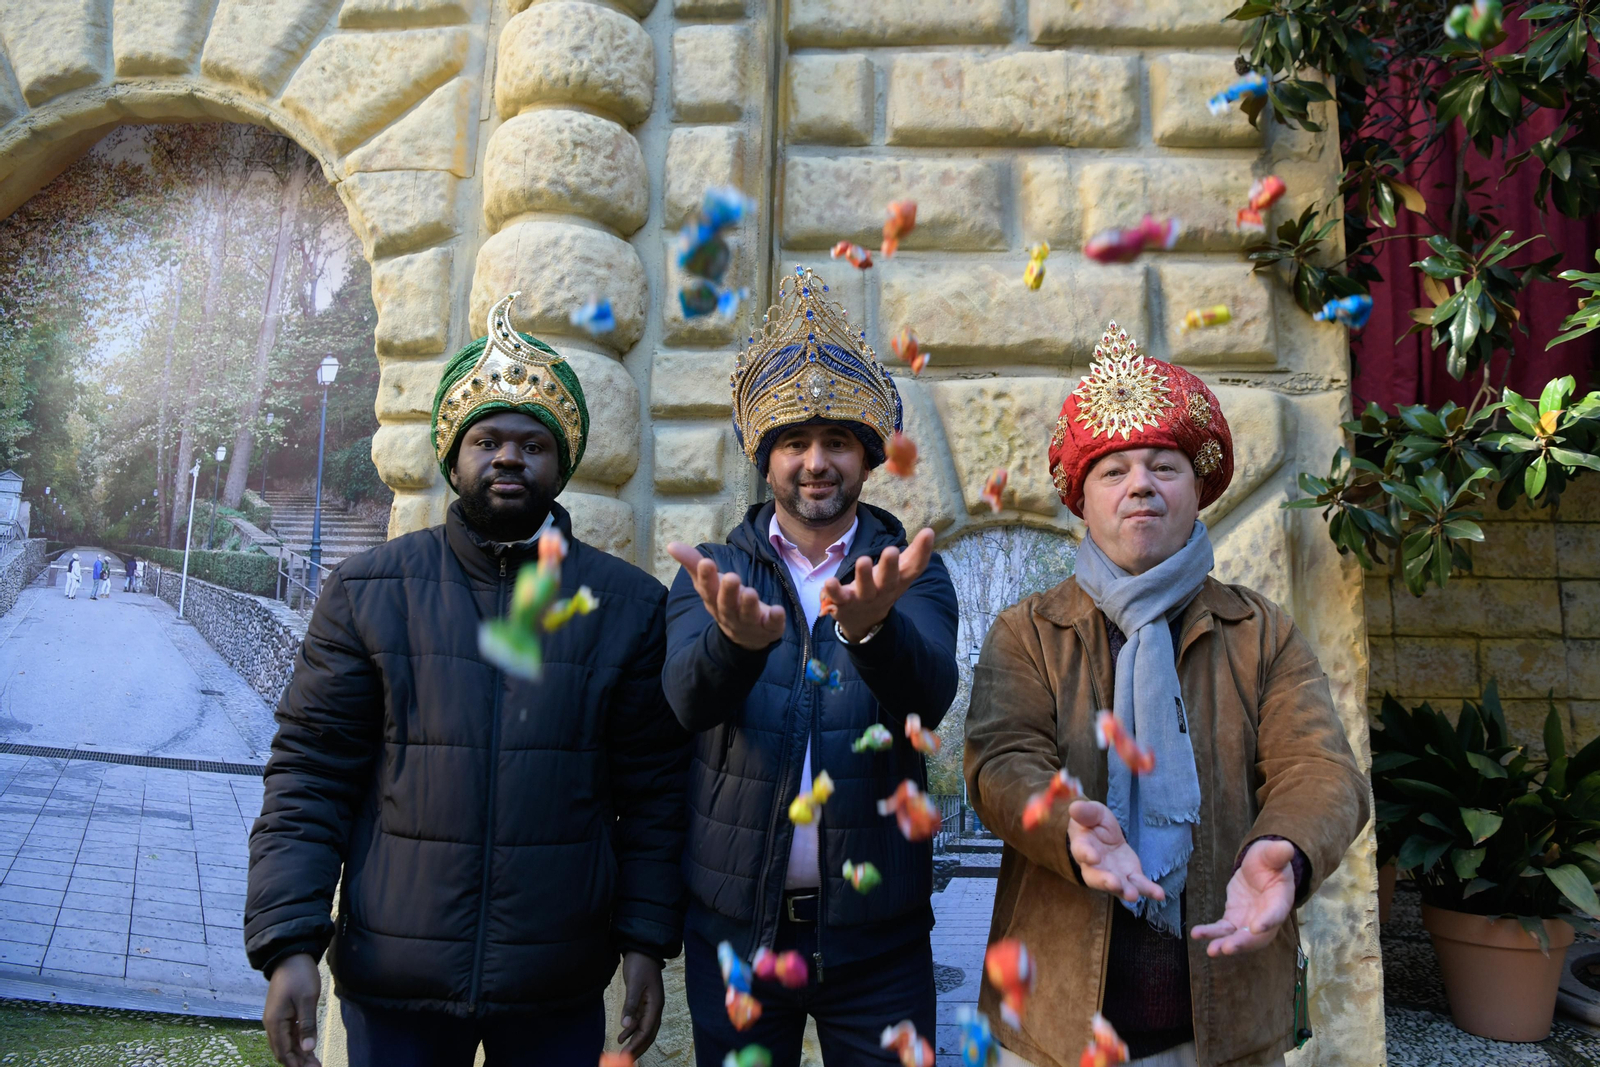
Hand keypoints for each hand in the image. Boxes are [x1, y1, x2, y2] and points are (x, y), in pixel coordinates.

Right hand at [263, 953, 320, 1066]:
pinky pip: (289, 1034)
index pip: (283, 1052)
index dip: (295, 1065)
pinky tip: (308, 1048)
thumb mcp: (307, 999)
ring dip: (299, 1054)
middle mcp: (272, 1023)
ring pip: (286, 1043)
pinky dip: (298, 1043)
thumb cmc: (299, 975)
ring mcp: (276, 1019)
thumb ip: (307, 1024)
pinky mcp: (283, 1014)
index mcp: (275, 1022)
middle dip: (298, 1062)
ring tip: (314, 1063)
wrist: (291, 955)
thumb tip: (308, 1048)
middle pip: (283, 1051)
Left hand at [617, 951, 663, 1055]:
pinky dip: (632, 1029)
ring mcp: (650, 1005)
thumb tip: (625, 1025)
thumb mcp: (634, 983)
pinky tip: (622, 1035)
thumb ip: (631, 1004)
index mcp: (655, 1004)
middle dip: (638, 1047)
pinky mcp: (643, 1001)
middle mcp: (655, 1007)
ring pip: (644, 1028)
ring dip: (634, 1040)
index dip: (637, 1044)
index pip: (647, 1030)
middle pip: (649, 1033)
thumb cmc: (640, 964)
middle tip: (625, 1058)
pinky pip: (639, 1020)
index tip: (626, 1054)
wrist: (642, 949)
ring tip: (622, 1050)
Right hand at [667, 543, 787, 649]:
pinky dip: (775, 619)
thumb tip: (671, 544)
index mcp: (713, 600)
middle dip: (728, 591)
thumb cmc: (724, 601)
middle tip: (731, 576)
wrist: (745, 636)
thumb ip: (693, 563)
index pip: (707, 589)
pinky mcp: (768, 627)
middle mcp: (729, 612)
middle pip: (726, 603)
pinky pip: (771, 625)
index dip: (705, 577)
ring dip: (749, 604)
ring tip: (750, 592)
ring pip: (747, 614)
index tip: (706, 562)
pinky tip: (778, 610)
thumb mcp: (709, 583)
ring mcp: (748, 622)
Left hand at [822, 527, 935, 641]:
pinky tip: (829, 582)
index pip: (914, 568)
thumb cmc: (883, 588)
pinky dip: (832, 591)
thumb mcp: (900, 574)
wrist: (864, 621)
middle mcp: (882, 590)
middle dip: (890, 566)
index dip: (922, 552)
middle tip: (892, 551)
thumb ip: (914, 554)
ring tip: (863, 560)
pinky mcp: (843, 602)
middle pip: (888, 579)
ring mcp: (862, 598)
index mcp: (898, 580)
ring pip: (864, 588)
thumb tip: (929, 530)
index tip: (928, 532)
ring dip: (864, 576)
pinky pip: (838, 597)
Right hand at [1066, 800, 1165, 903]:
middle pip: (1096, 877)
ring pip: (1117, 886)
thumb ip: (1085, 812)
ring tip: (1133, 895)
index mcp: (1083, 846)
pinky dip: (1148, 890)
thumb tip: (1074, 807)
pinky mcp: (1130, 875)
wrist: (1102, 834)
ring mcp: (1113, 874)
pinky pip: (1139, 885)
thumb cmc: (1092, 823)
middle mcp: (1095, 866)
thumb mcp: (1092, 812)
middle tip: (1114, 884)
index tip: (1093, 856)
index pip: (1082, 852)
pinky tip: (1159, 894)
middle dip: (1105, 882)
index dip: (1087, 854)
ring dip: (1125, 891)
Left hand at [1191, 838, 1297, 956]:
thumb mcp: (1272, 853)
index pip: (1276, 913)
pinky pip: (1223, 930)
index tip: (1257, 928)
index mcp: (1279, 900)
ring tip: (1210, 950)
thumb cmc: (1269, 861)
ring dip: (1224, 944)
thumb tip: (1286, 847)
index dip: (1268, 921)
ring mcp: (1250, 921)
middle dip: (1242, 943)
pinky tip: (1197, 934)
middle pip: (1257, 936)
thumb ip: (1277, 853)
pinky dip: (1211, 933)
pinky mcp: (1234, 919)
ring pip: (1239, 937)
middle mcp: (1267, 917)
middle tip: (1226, 948)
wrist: (1260, 868)